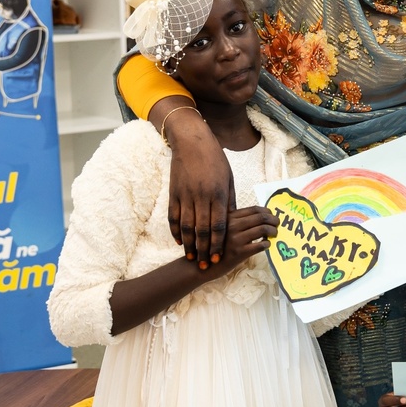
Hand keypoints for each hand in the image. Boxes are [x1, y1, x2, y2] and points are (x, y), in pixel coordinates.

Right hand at [166, 112, 234, 267]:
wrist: (193, 142)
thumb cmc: (216, 160)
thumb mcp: (228, 179)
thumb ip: (229, 201)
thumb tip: (232, 221)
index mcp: (218, 193)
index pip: (218, 225)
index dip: (217, 243)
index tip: (217, 257)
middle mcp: (202, 196)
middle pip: (202, 230)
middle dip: (203, 250)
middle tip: (204, 265)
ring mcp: (185, 195)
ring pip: (186, 226)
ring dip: (188, 245)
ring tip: (191, 258)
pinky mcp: (174, 193)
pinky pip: (173, 217)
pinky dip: (175, 231)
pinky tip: (179, 241)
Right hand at [208, 206, 278, 279]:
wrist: (204, 265)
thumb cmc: (217, 246)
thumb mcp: (224, 228)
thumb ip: (238, 221)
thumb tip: (262, 217)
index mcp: (230, 217)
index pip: (255, 209)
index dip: (267, 212)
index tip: (272, 216)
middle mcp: (233, 226)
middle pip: (261, 218)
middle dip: (274, 220)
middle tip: (277, 224)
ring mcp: (236, 239)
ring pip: (263, 230)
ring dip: (273, 231)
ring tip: (274, 234)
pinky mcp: (239, 253)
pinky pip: (260, 245)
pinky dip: (267, 244)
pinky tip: (266, 245)